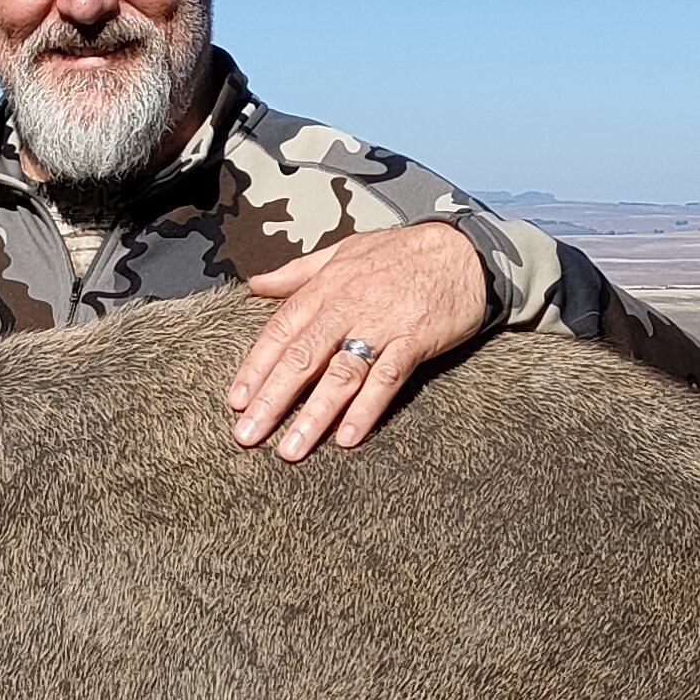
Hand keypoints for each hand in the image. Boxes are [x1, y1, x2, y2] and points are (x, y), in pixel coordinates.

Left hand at [228, 222, 491, 459]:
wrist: (463, 250)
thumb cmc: (401, 252)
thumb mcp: (343, 251)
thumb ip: (298, 272)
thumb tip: (256, 284)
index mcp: (326, 287)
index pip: (281, 331)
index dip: (256, 367)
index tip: (236, 400)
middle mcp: (348, 307)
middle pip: (302, 358)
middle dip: (271, 400)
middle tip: (247, 435)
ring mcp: (382, 326)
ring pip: (340, 375)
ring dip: (313, 415)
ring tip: (290, 450)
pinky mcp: (415, 341)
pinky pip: (387, 379)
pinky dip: (367, 409)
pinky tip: (348, 438)